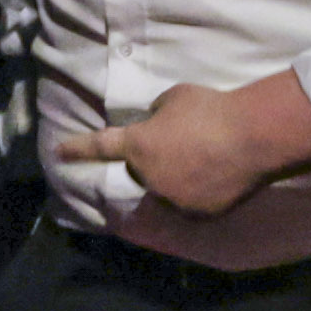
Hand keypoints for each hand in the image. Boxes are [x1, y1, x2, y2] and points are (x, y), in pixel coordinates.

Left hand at [54, 72, 310, 215]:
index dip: (77, 149)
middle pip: (139, 172)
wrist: (253, 136)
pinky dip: (199, 190)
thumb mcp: (175, 98)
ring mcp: (173, 199)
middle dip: (152, 161)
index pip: (100, 147)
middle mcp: (149, 177)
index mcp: (138, 145)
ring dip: (176, 176)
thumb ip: (157, 114)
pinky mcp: (198, 213)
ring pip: (166, 189)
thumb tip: (157, 123)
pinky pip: (190, 202)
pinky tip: (219, 174)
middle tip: (181, 144)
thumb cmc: (212, 108)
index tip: (58, 153)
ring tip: (206, 157)